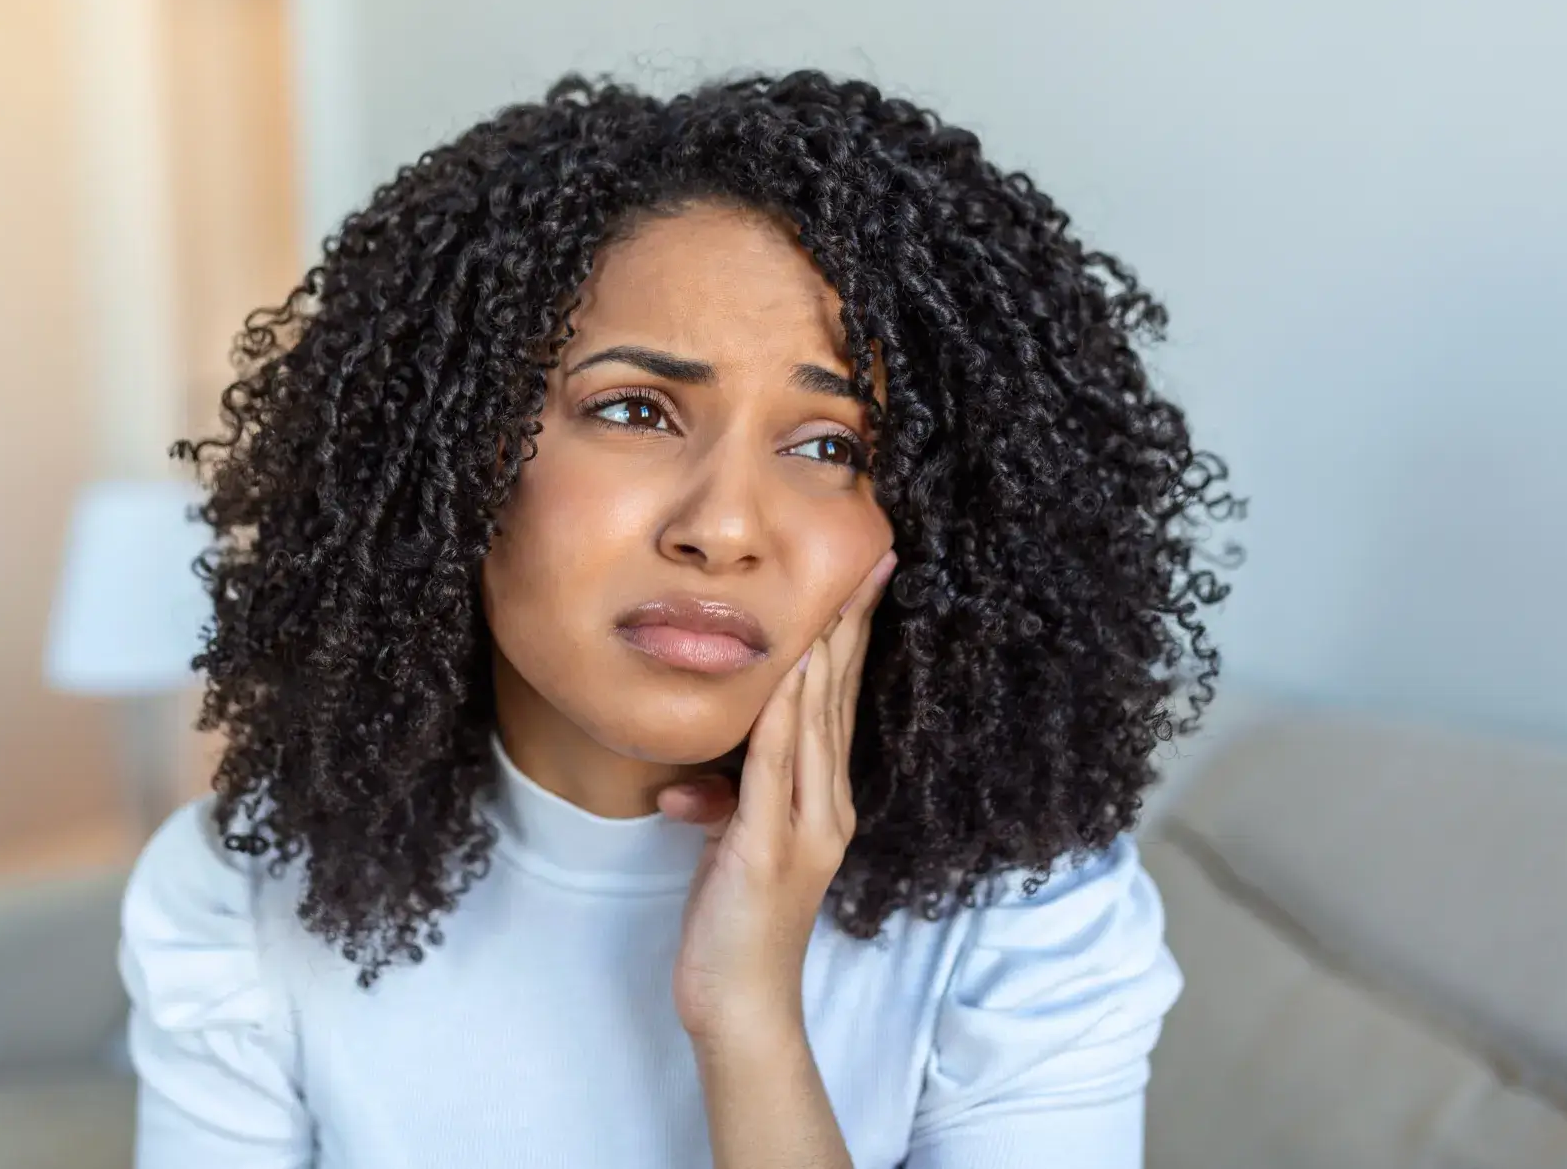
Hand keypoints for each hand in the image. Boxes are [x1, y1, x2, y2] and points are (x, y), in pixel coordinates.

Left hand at [657, 548, 897, 1044]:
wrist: (739, 1005)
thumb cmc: (731, 928)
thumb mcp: (729, 849)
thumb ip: (729, 806)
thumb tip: (694, 786)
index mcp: (823, 801)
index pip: (840, 704)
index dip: (851, 640)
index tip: (864, 581)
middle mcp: (828, 807)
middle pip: (841, 699)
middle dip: (853, 627)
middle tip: (872, 561)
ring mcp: (806, 827)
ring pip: (816, 723)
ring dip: (825, 653)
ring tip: (836, 594)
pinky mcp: (771, 848)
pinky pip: (776, 766)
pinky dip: (783, 714)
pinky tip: (790, 672)